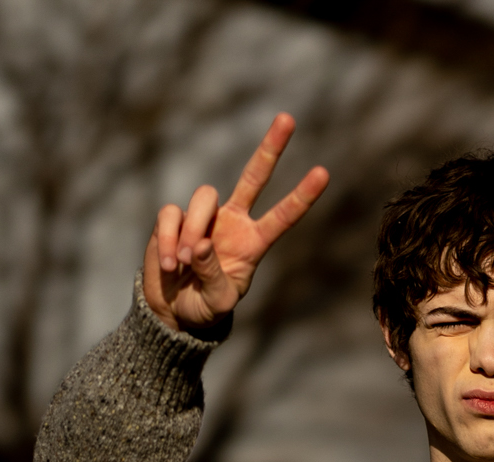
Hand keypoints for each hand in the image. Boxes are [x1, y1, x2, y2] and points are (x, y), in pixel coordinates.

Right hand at [142, 113, 328, 334]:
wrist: (172, 311)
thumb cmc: (203, 308)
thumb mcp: (217, 302)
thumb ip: (213, 276)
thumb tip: (200, 244)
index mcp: (253, 243)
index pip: (282, 217)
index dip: (301, 197)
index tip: (324, 173)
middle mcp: (232, 222)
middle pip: (254, 177)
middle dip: (271, 148)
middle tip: (288, 118)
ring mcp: (204, 217)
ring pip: (204, 197)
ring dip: (192, 232)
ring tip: (182, 264)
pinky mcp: (175, 217)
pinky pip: (172, 215)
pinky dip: (169, 239)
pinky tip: (168, 264)